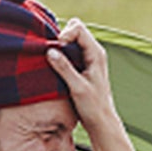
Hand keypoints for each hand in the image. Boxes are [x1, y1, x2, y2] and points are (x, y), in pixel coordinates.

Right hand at [46, 19, 120, 136]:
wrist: (101, 122)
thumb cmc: (93, 106)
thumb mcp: (77, 87)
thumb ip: (64, 68)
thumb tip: (50, 51)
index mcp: (96, 54)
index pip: (79, 28)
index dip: (65, 33)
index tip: (57, 47)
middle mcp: (94, 52)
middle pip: (76, 29)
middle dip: (63, 35)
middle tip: (54, 51)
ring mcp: (89, 58)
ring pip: (73, 39)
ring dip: (61, 45)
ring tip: (53, 58)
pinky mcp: (84, 65)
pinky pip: (71, 51)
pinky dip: (62, 53)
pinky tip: (55, 64)